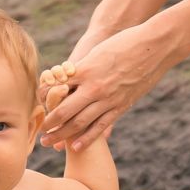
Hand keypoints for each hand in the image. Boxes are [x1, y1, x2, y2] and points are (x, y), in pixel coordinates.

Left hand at [40, 22, 168, 151]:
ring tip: (50, 142)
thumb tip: (67, 78)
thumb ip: (82, 67)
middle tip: (38, 133)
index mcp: (85, 70)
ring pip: (80, 122)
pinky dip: (87, 138)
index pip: (56, 88)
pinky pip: (101, 126)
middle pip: (65, 110)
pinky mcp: (121, 106)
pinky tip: (75, 147)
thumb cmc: (124, 42)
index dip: (43, 98)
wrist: (154, 46)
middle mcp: (94, 87)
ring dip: (62, 134)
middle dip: (49, 123)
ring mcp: (109, 98)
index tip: (35, 106)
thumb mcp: (97, 51)